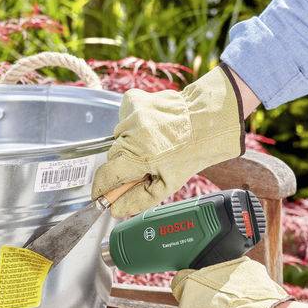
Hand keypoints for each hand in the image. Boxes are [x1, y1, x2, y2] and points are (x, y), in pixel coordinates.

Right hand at [92, 65, 244, 218]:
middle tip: (143, 167)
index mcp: (137, 157)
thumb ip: (138, 199)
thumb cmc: (191, 153)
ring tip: (151, 143)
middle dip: (122, 165)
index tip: (100, 195)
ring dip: (129, 143)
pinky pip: (123, 117)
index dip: (101, 188)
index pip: (104, 176)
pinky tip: (150, 126)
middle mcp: (130, 133)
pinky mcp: (134, 99)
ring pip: (118, 137)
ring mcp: (131, 114)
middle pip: (111, 157)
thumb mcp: (167, 185)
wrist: (207, 119)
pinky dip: (132, 124)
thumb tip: (115, 209)